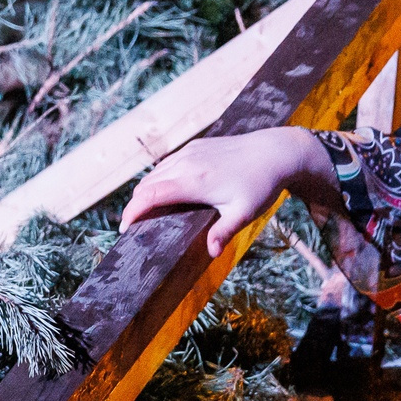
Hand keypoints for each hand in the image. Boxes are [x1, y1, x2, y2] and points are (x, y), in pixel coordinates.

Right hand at [120, 127, 332, 255]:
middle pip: (146, 185)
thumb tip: (210, 253)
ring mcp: (190, 153)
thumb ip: (223, 232)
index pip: (150, 196)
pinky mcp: (195, 147)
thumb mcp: (244, 212)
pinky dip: (159, 179)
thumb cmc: (260, 184)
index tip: (125, 228)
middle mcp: (186, 164)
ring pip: (155, 173)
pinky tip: (166, 193)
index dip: (132, 212)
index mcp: (194, 182)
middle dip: (136, 205)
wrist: (275, 151)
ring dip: (146, 192)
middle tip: (134, 227)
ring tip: (147, 213)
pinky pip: (168, 164)